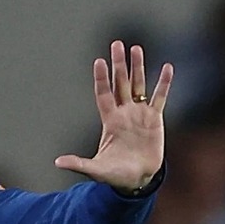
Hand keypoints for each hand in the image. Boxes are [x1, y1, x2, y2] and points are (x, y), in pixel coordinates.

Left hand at [55, 40, 173, 192]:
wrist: (136, 180)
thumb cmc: (114, 175)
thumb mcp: (95, 169)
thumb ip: (78, 164)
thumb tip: (57, 162)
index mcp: (110, 121)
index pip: (104, 95)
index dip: (102, 79)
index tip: (99, 61)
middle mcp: (123, 113)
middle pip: (120, 83)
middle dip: (118, 64)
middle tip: (116, 44)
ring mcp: (139, 114)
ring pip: (138, 85)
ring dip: (138, 67)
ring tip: (136, 48)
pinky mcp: (155, 120)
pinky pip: (160, 98)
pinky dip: (164, 83)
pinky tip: (167, 67)